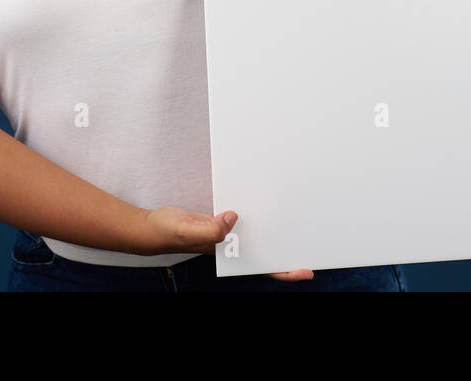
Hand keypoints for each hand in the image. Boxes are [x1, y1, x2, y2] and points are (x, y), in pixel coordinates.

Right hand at [143, 207, 313, 280]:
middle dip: (289, 248)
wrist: (154, 226)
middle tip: (315, 236)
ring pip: (260, 235)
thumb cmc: (169, 232)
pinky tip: (270, 201)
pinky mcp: (226, 221)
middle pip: (267, 252)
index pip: (262, 268)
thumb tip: (233, 218)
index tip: (306, 270)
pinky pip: (248, 219)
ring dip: (277, 229)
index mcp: (229, 255)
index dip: (285, 270)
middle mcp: (234, 247)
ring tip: (299, 218)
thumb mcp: (188, 230)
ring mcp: (231, 234)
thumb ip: (210, 229)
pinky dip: (260, 213)